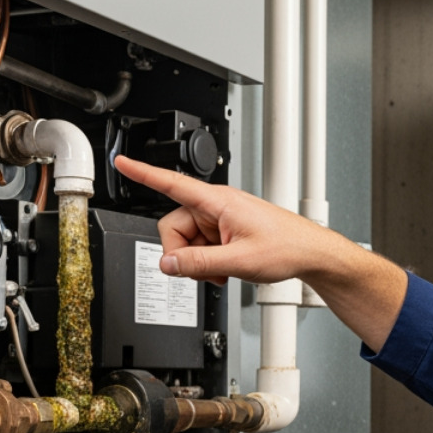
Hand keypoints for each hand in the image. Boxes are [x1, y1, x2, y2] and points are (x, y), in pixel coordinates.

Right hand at [115, 155, 327, 285]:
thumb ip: (199, 263)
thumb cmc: (287, 247)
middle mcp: (216, 206)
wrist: (310, 253)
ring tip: (223, 271)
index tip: (121, 161)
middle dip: (182, 254)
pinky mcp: (226, 232)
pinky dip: (208, 262)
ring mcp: (220, 220)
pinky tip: (225, 269)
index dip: (143, 172)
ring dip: (198, 261)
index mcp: (218, 201)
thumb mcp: (239, 261)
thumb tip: (167, 264)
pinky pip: (201, 247)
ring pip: (187, 241)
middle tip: (205, 270)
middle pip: (173, 227)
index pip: (172, 182)